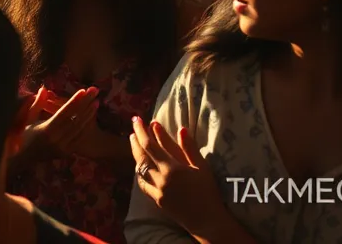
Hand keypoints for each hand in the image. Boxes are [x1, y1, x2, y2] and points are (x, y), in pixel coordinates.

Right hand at [19, 86, 99, 160]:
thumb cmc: (21, 136)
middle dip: (86, 104)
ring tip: (97, 102)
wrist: (21, 159)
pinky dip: (85, 127)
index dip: (75, 101)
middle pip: (75, 119)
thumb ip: (36, 104)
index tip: (84, 90)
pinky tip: (91, 119)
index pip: (65, 113)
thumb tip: (44, 89)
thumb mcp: (26, 119)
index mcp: (47, 130)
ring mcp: (63, 148)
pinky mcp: (66, 153)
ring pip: (79, 129)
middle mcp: (57, 140)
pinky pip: (78, 138)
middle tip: (95, 92)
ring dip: (89, 115)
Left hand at [130, 117, 226, 237]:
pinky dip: (138, 171)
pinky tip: (138, 165)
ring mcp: (157, 190)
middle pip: (141, 154)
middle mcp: (161, 178)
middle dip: (136, 137)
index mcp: (172, 168)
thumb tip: (180, 128)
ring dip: (135, 152)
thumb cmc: (208, 192)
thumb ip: (189, 148)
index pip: (150, 145)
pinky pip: (142, 183)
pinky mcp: (157, 200)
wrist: (208, 222)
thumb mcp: (202, 167)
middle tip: (134, 124)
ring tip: (134, 140)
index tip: (139, 119)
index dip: (142, 130)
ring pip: (139, 168)